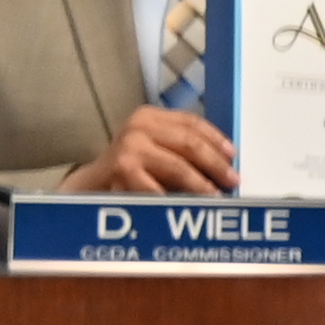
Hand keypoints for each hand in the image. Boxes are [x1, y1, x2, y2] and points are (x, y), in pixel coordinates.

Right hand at [68, 108, 236, 196]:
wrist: (92, 183)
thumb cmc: (131, 166)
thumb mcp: (154, 146)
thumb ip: (181, 147)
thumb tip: (225, 162)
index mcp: (149, 116)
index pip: (190, 122)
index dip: (215, 138)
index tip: (233, 155)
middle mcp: (139, 127)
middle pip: (189, 143)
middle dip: (215, 163)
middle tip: (233, 180)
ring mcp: (130, 148)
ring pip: (179, 167)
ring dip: (201, 185)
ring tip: (217, 197)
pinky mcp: (123, 171)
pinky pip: (159, 190)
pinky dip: (177, 200)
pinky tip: (191, 208)